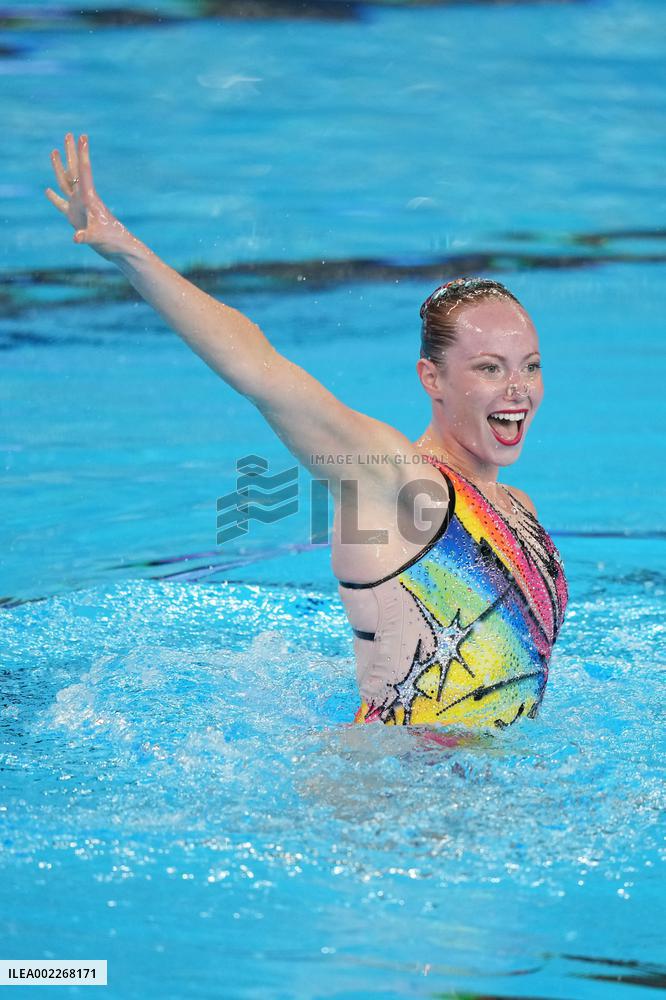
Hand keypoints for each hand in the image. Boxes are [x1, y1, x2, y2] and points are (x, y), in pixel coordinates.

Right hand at [45, 132, 135, 259]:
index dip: (82, 154)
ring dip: (60, 167)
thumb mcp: (96, 238)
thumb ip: (85, 236)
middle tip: (69, 134)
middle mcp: (84, 198)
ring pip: (66, 182)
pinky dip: (53, 198)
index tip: (83, 137)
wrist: (117, 249)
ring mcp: (79, 207)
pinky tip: (47, 191)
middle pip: (74, 170)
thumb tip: (76, 238)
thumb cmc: (111, 241)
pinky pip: (61, 204)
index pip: (85, 171)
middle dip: (71, 152)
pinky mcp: (75, 218)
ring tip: (55, 150)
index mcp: (89, 198)